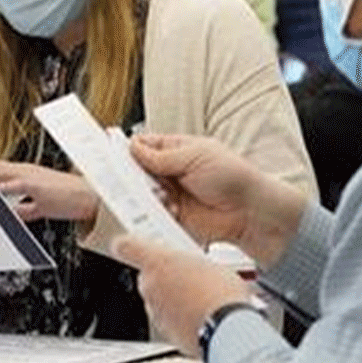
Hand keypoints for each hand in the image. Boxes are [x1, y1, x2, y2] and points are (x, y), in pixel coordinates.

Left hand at [0, 160, 99, 222]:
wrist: (91, 198)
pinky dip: (1, 187)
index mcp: (23, 174)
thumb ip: (24, 208)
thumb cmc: (68, 200)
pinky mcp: (39, 186)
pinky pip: (16, 186)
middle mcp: (24, 171)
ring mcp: (31, 176)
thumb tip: (9, 215)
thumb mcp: (40, 205)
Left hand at [114, 235, 250, 356]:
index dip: (127, 245)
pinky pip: (169, 321)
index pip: (126, 246)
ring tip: (202, 299)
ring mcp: (155, 312)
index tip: (129, 244)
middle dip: (165, 277)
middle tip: (189, 276)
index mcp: (157, 261)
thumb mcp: (209, 263)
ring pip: (159, 300)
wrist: (228, 330)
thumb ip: (189, 263)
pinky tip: (202, 316)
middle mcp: (150, 286)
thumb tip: (192, 267)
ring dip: (174, 300)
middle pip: (148, 277)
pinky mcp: (165, 333)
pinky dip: (180, 320)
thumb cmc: (221, 294)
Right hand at [130, 133, 305, 268]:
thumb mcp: (195, 155)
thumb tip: (134, 147)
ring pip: (140, 193)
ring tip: (156, 194)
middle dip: (131, 174)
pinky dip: (151, 213)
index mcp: (176, 149)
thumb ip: (161, 156)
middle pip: (136, 171)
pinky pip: (151, 215)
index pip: (142, 146)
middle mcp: (170, 171)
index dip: (127, 149)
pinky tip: (162, 209)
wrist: (250, 211)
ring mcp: (169, 194)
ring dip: (143, 194)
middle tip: (127, 177)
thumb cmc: (234, 176)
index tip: (111, 153)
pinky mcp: (171, 216)